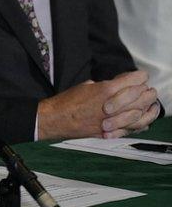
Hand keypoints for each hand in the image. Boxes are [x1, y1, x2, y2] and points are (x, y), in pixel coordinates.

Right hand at [37, 70, 154, 139]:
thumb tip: (117, 85)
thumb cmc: (67, 102)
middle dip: (147, 91)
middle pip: (140, 96)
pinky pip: (132, 128)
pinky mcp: (109, 131)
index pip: (133, 80)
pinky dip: (141, 123)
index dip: (140, 76)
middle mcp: (112, 105)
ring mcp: (112, 120)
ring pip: (140, 113)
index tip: (142, 75)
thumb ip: (105, 86)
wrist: (55, 119)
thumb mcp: (86, 86)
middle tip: (149, 89)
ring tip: (150, 103)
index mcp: (105, 90)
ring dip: (147, 107)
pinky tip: (144, 119)